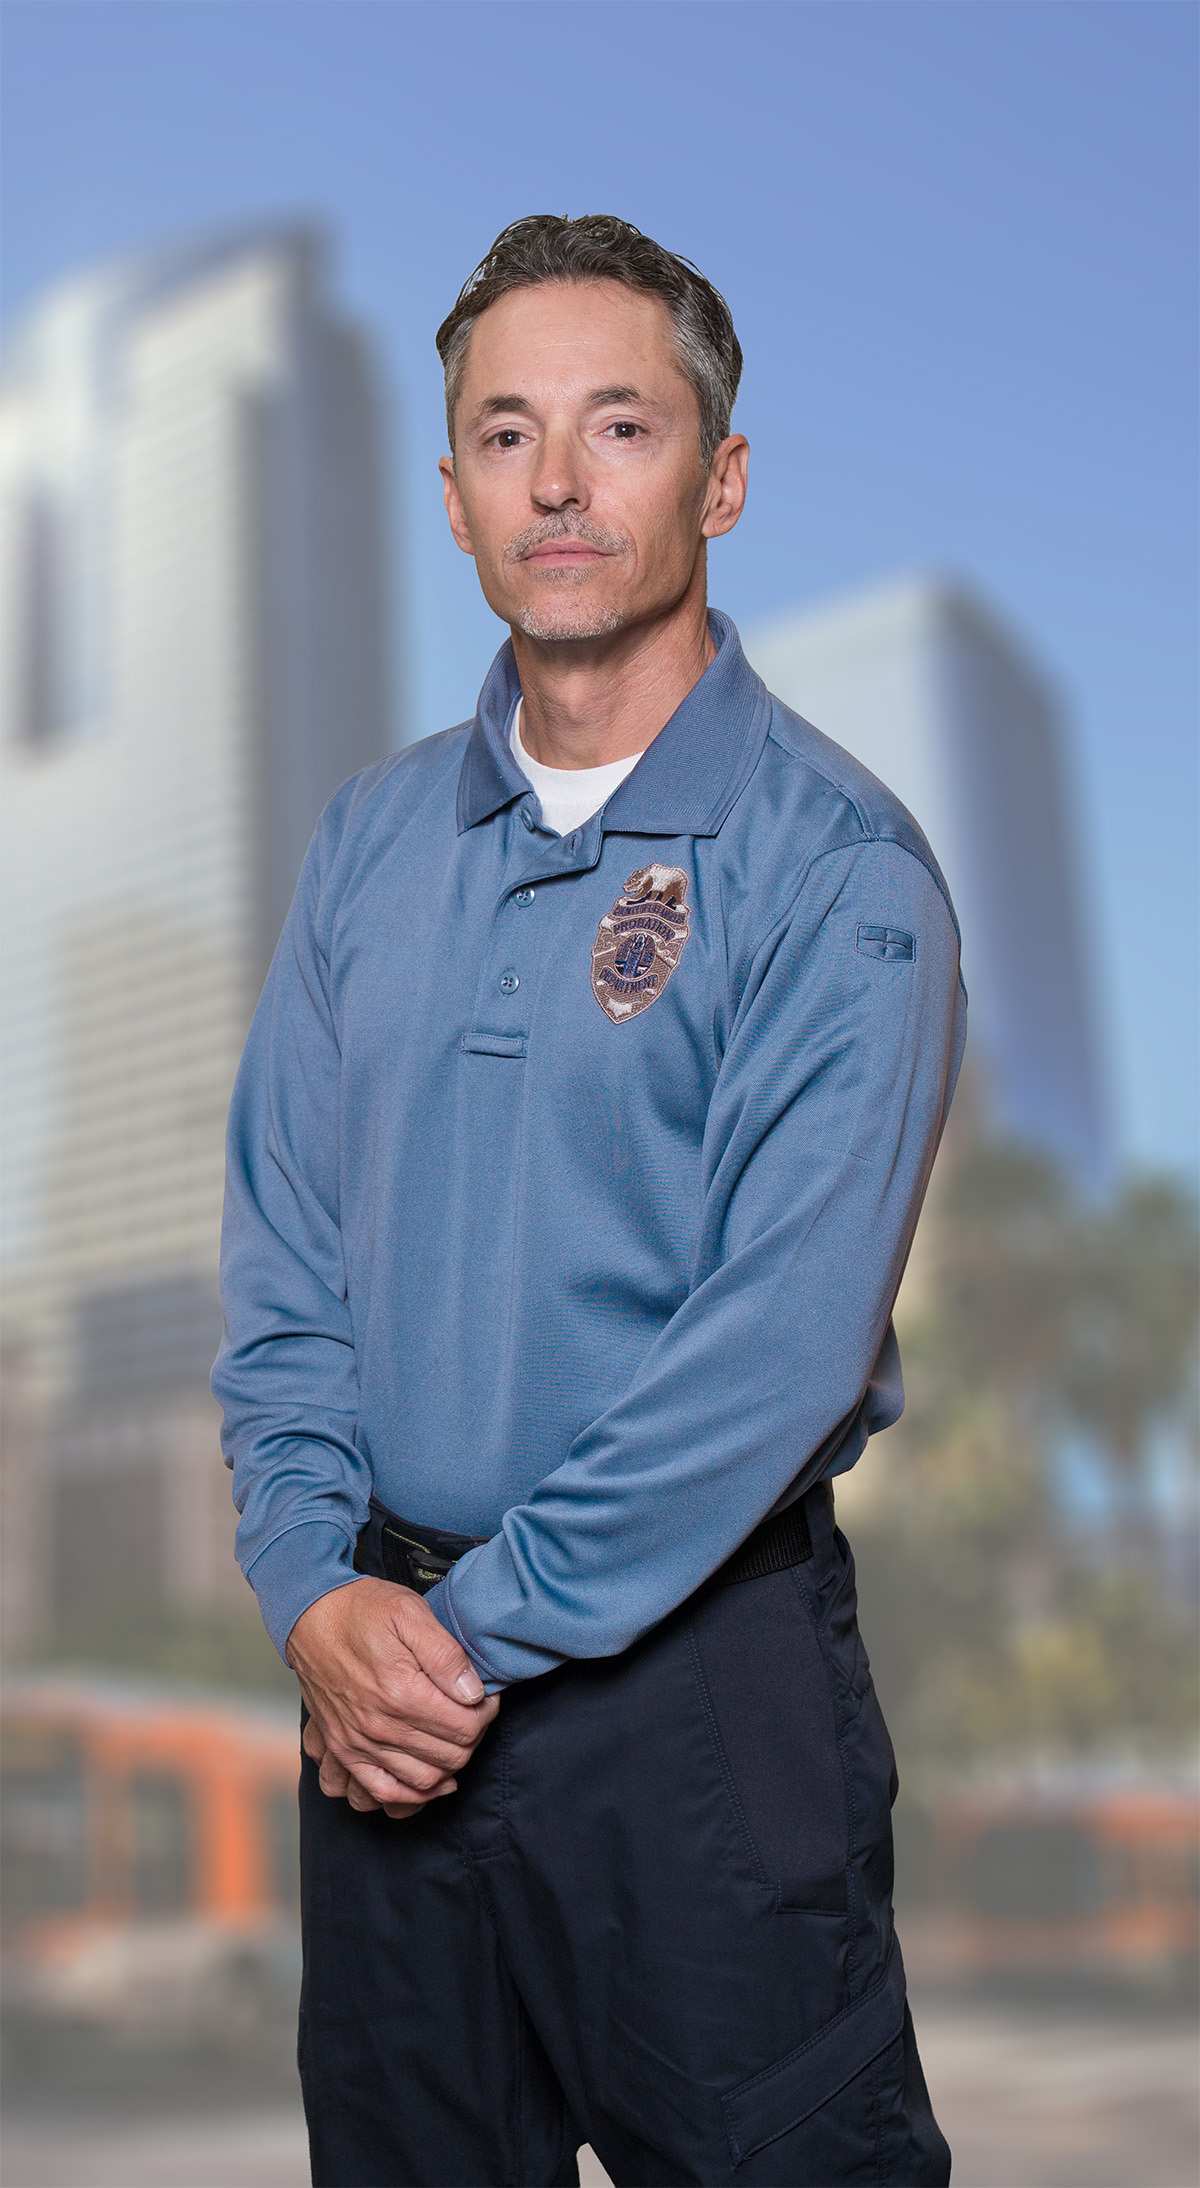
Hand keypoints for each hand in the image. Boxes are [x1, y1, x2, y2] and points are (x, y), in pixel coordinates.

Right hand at [288, 1577, 499, 1818]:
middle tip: (473, 1714)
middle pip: (451, 1756)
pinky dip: (411, 1794)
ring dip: (449, 1764)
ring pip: (424, 1779)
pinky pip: (383, 1792)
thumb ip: (446, 1654)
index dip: (486, 1713)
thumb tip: (473, 1693)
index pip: (467, 1726)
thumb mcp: (410, 1612)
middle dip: (472, 1737)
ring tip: (453, 1737)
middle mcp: (380, 1726)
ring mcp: (359, 1743)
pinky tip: (430, 1777)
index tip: (486, 1697)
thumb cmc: (362, 1610)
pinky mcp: (344, 1749)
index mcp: (402, 1692)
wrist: (310, 1616)